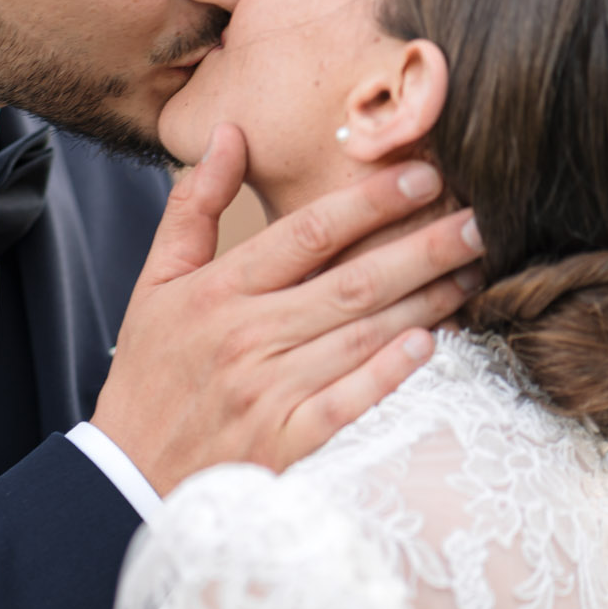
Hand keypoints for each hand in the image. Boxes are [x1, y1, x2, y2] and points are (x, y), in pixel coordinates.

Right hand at [91, 125, 482, 494]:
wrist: (128, 473)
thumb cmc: (151, 371)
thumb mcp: (155, 281)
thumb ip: (195, 207)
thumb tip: (230, 135)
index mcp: (217, 290)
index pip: (307, 233)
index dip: (370, 202)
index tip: (422, 177)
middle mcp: (245, 336)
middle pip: (351, 282)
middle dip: (421, 249)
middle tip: (479, 222)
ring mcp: (266, 391)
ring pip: (360, 337)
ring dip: (423, 304)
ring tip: (471, 274)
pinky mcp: (282, 442)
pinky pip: (346, 403)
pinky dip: (387, 375)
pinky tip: (428, 346)